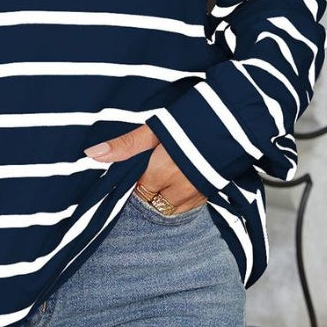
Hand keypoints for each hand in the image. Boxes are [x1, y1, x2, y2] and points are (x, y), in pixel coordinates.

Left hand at [85, 125, 208, 213]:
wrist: (234, 120)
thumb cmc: (191, 120)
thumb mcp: (154, 129)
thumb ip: (125, 145)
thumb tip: (92, 154)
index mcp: (161, 171)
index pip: (137, 188)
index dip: (136, 177)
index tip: (139, 166)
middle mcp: (178, 188)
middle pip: (152, 200)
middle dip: (149, 187)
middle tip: (155, 166)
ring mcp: (197, 194)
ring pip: (170, 207)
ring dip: (165, 195)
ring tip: (168, 173)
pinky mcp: (211, 194)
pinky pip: (189, 207)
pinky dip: (182, 198)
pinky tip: (183, 180)